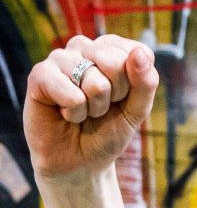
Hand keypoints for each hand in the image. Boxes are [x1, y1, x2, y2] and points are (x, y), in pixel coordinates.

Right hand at [23, 34, 158, 180]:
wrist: (79, 160)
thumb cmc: (108, 131)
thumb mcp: (136, 110)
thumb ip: (145, 82)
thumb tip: (138, 53)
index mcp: (112, 50)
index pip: (140, 53)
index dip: (137, 85)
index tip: (123, 98)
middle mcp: (85, 47)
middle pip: (116, 64)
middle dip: (115, 96)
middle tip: (100, 107)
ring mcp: (60, 58)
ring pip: (94, 82)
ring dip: (94, 108)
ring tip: (83, 111)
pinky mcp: (40, 74)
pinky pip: (71, 94)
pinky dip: (75, 112)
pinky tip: (66, 113)